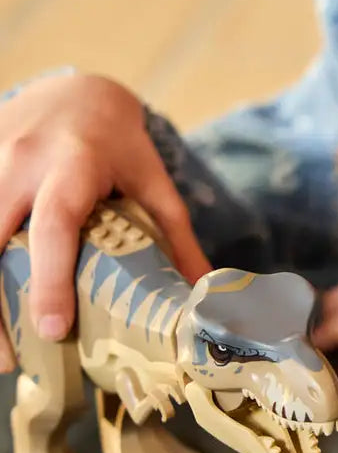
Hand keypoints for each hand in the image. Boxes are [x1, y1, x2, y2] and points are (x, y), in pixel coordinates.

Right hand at [0, 72, 210, 367]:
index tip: (53, 329)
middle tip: (11, 361)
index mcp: (73, 164)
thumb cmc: (118, 144)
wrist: (75, 91)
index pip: (55, 224)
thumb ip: (175, 237)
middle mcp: (22, 161)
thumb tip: (203, 294)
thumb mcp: (152, 181)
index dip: (51, 279)